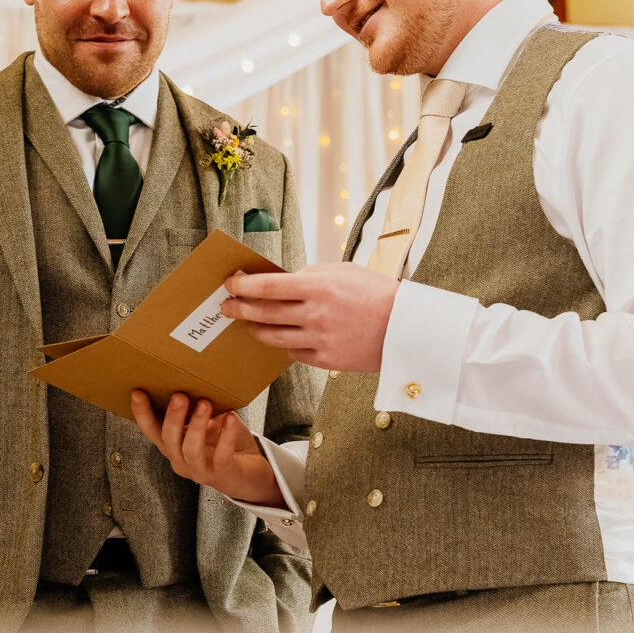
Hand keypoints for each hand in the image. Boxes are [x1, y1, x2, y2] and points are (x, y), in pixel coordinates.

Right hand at [130, 390, 284, 507]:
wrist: (248, 474)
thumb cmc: (223, 444)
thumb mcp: (207, 424)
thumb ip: (198, 408)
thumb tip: (196, 379)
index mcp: (173, 446)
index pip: (151, 430)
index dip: (142, 413)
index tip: (138, 392)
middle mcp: (180, 460)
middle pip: (168, 439)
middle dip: (173, 417)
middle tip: (179, 395)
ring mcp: (200, 471)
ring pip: (191, 449)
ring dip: (196, 425)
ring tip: (205, 404)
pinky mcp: (222, 474)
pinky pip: (221, 456)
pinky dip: (226, 437)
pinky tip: (230, 419)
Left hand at [221, 263, 398, 371]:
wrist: (406, 327)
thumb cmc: (376, 293)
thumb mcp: (343, 272)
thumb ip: (310, 276)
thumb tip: (280, 281)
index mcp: (319, 287)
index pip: (268, 287)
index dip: (243, 286)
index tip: (230, 284)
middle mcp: (315, 315)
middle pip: (264, 313)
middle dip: (239, 309)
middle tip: (226, 307)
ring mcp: (319, 340)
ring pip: (273, 337)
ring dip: (256, 329)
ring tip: (249, 324)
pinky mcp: (326, 361)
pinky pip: (294, 353)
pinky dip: (287, 345)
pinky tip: (285, 338)